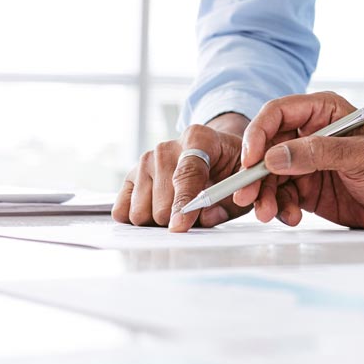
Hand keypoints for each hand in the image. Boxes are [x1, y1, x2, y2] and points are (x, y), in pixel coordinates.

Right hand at [114, 114, 250, 232]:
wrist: (213, 151)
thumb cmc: (229, 168)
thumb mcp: (241, 180)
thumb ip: (229, 201)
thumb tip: (205, 217)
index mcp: (198, 138)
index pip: (186, 174)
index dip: (184, 204)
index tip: (180, 225)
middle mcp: (166, 147)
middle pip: (162, 203)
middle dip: (178, 219)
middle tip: (195, 213)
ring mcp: (145, 160)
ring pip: (140, 212)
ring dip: (159, 221)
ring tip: (178, 208)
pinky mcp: (130, 175)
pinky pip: (122, 211)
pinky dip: (139, 217)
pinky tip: (157, 208)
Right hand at [236, 92, 363, 230]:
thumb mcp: (361, 156)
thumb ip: (318, 153)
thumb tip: (275, 156)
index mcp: (323, 111)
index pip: (277, 113)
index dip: (258, 134)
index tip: (250, 160)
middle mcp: (310, 134)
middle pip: (266, 147)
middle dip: (254, 172)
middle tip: (247, 196)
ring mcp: (307, 162)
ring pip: (269, 174)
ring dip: (265, 194)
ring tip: (269, 214)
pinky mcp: (307, 188)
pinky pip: (281, 195)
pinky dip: (280, 207)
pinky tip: (291, 217)